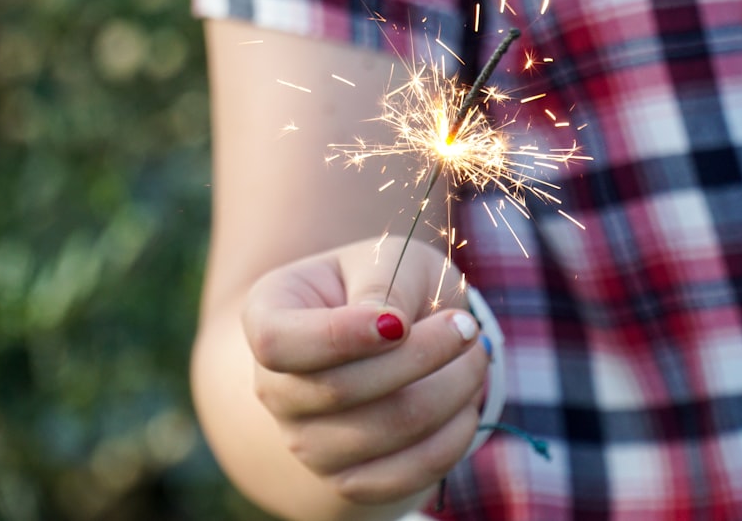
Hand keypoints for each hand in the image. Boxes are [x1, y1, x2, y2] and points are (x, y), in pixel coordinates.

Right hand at [242, 236, 488, 504]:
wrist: (382, 344)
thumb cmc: (382, 289)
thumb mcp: (385, 259)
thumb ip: (384, 284)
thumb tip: (390, 326)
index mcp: (267, 318)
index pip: (278, 343)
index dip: (338, 338)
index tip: (398, 323)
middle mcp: (274, 390)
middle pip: (341, 390)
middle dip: (423, 356)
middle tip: (468, 328)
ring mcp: (306, 443)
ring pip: (383, 432)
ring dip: (449, 394)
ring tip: (475, 359)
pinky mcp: (348, 482)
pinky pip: (405, 474)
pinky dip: (451, 438)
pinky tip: (466, 404)